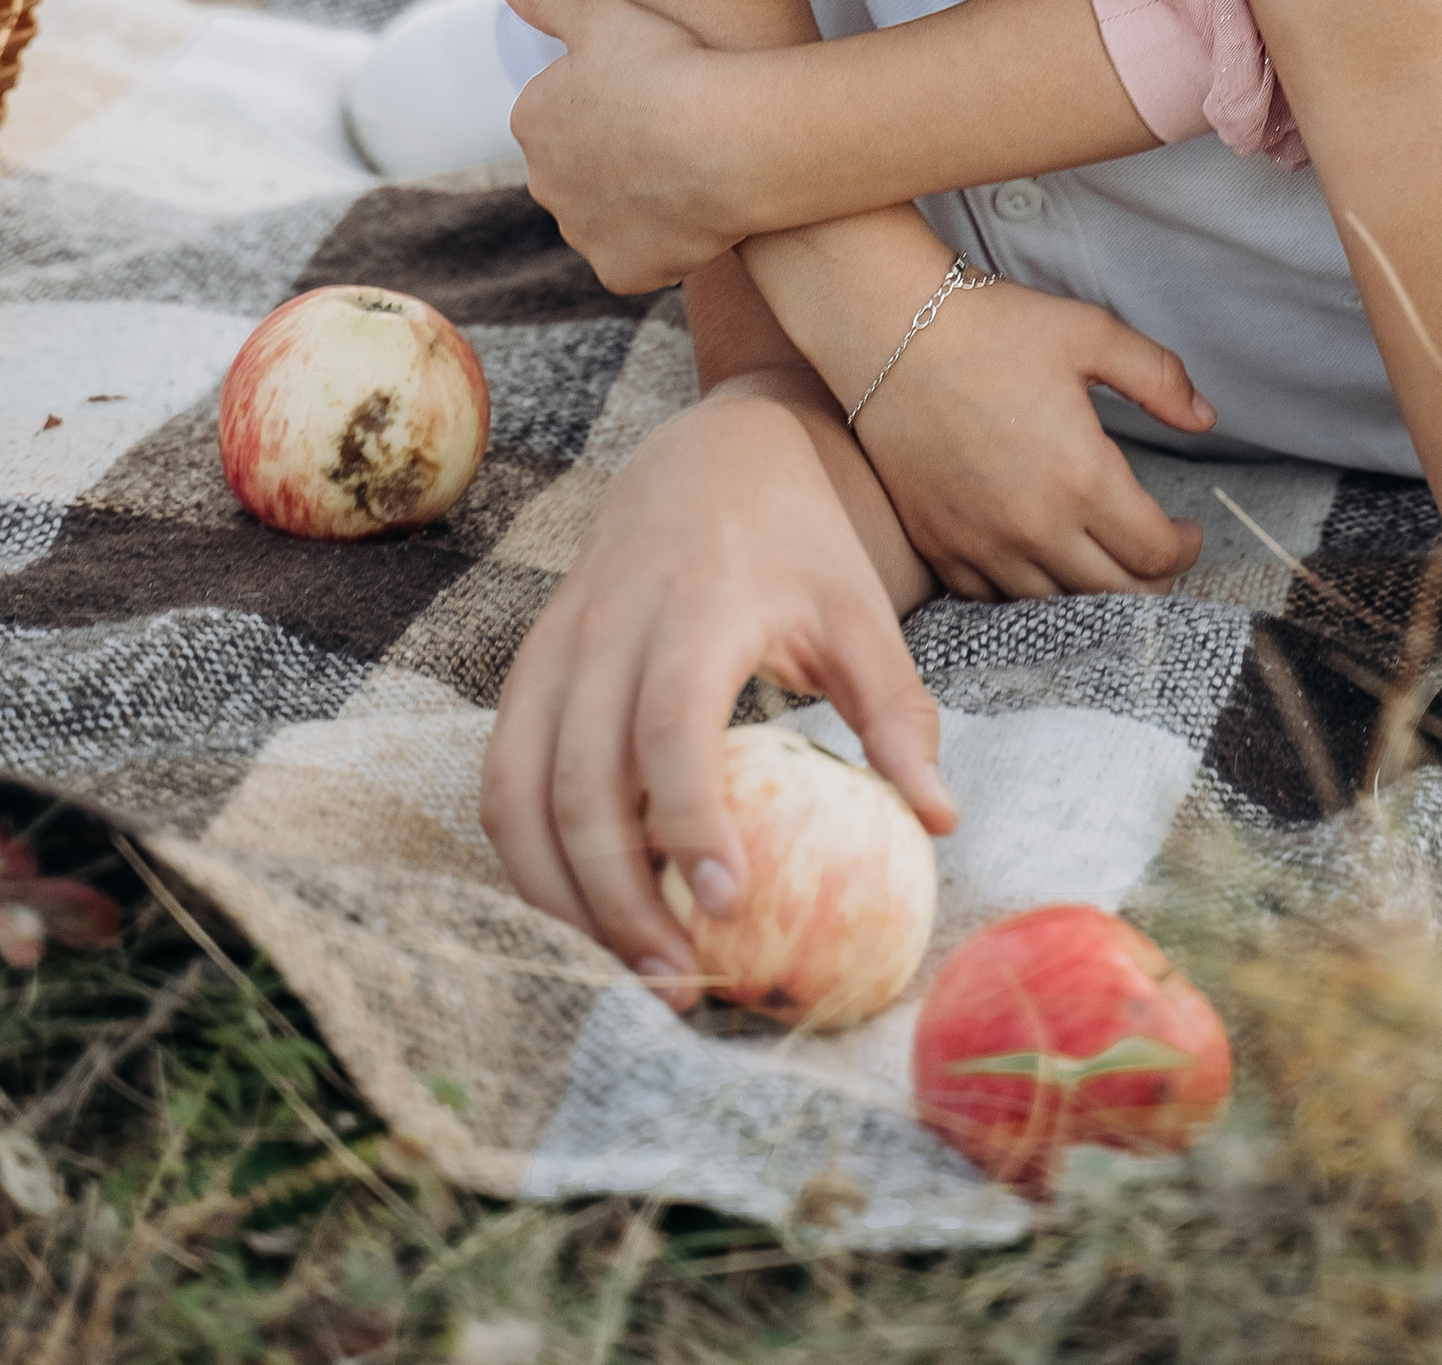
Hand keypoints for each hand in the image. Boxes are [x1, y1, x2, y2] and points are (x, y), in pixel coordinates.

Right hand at [480, 386, 956, 984]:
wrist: (707, 455)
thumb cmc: (796, 542)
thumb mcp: (858, 607)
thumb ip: (896, 709)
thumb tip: (940, 821)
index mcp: (696, 606)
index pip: (672, 726)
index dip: (691, 822)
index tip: (727, 908)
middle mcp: (608, 628)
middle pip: (580, 782)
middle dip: (616, 899)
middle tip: (677, 985)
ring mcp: (554, 649)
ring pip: (517, 792)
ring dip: (558, 896)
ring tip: (626, 968)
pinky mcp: (526, 670)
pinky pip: (500, 779)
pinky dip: (526, 858)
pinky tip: (580, 914)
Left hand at [504, 0, 749, 288]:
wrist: (726, 139)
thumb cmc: (668, 68)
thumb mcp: (603, 15)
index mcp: (531, 121)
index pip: (559, 114)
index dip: (607, 103)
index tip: (647, 92)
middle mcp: (544, 184)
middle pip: (578, 169)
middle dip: (613, 157)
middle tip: (669, 132)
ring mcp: (582, 233)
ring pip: (606, 215)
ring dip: (635, 201)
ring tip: (687, 171)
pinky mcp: (622, 271)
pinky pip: (638, 258)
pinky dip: (659, 243)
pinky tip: (692, 213)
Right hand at [854, 280, 1212, 598]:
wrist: (890, 329)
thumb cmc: (994, 325)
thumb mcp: (1092, 334)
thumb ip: (1159, 379)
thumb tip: (1205, 418)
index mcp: (1082, 479)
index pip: (1154, 554)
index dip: (1183, 549)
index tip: (1187, 533)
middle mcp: (1034, 527)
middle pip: (1114, 597)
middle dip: (1151, 585)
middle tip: (1156, 558)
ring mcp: (981, 544)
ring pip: (1055, 608)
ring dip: (1091, 596)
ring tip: (1104, 566)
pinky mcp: (939, 545)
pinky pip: (992, 602)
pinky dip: (1026, 595)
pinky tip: (1040, 566)